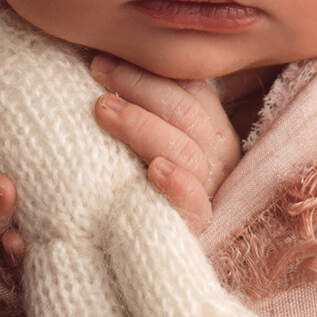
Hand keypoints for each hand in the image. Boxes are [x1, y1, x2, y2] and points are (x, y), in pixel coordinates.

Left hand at [88, 53, 241, 233]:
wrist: (149, 261)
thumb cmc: (140, 192)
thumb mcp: (147, 145)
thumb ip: (145, 111)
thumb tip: (104, 62)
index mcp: (211, 132)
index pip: (191, 90)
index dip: (149, 68)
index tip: (108, 55)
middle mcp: (218, 159)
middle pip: (185, 112)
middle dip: (139, 85)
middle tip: (98, 69)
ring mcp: (210, 192)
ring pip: (186, 149)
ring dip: (143, 124)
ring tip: (102, 108)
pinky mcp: (197, 228)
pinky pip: (195, 205)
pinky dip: (178, 184)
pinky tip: (155, 169)